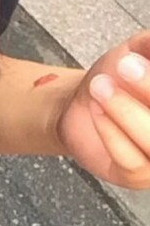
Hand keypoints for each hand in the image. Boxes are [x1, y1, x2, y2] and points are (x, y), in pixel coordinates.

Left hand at [55, 32, 149, 189]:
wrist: (82, 99)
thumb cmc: (121, 73)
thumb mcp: (141, 47)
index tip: (136, 59)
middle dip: (149, 89)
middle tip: (124, 65)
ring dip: (126, 111)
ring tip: (100, 86)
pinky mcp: (139, 177)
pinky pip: (132, 160)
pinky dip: (111, 131)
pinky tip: (97, 110)